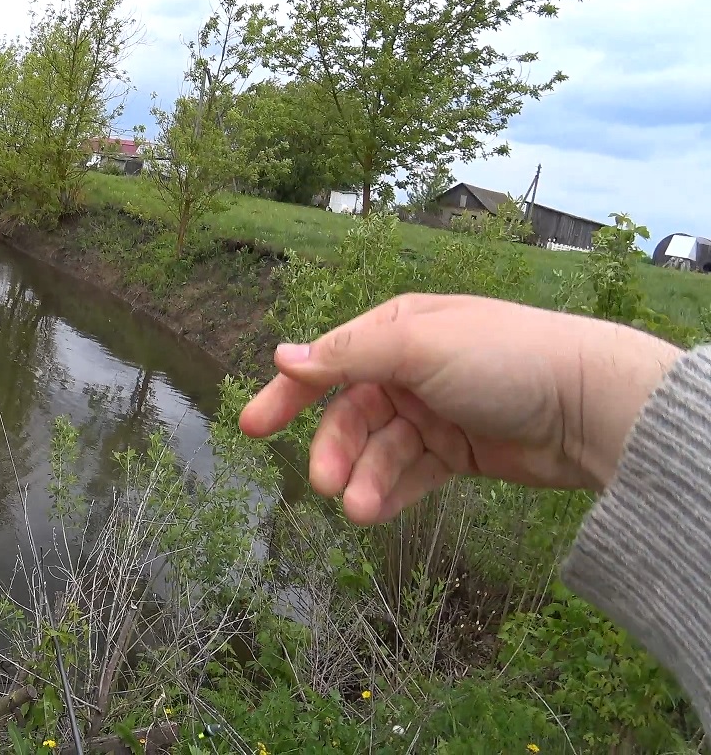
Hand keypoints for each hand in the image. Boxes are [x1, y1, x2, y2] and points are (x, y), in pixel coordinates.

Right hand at [239, 293, 679, 524]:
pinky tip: (378, 513)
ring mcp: (435, 412)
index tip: (252, 427)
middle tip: (323, 484)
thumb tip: (282, 355)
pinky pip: (411, 474)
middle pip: (351, 413)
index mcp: (399, 329)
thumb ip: (347, 355)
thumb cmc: (506, 359)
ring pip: (379, 450)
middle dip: (334, 450)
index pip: (329, 361)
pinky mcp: (459, 452)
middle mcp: (412, 368)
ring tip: (361, 510)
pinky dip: (391, 492)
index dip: (289, 393)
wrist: (591, 407)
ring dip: (365, 479)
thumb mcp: (418, 345)